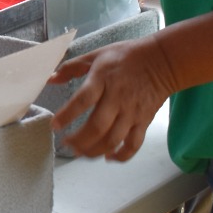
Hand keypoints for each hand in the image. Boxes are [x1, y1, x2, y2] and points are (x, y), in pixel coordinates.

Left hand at [49, 36, 177, 160]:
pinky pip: (134, 144)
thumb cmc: (126, 57)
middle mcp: (117, 98)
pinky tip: (108, 157)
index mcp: (102, 80)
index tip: (55, 125)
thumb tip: (50, 79)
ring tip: (81, 153)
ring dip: (95, 151)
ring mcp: (132, 112)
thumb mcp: (96, 55)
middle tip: (66, 145)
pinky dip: (122, 155)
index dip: (68, 114)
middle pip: (98, 126)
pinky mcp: (144, 121)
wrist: (163, 61)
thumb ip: (71, 67)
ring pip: (114, 139)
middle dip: (80, 140)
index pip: (83, 100)